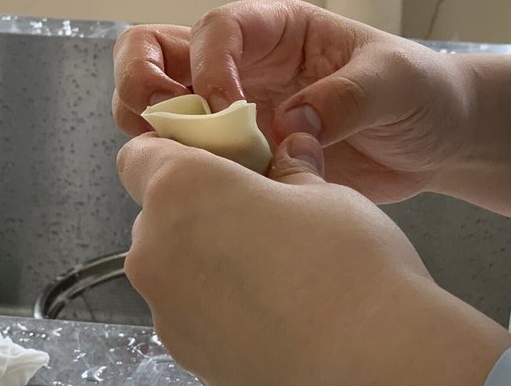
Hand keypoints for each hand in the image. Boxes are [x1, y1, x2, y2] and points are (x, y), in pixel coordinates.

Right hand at [113, 0, 472, 202]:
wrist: (438, 143)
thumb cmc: (422, 92)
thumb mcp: (395, 82)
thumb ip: (345, 97)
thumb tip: (291, 124)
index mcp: (281, 30)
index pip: (218, 28)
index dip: (209, 62)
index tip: (227, 105)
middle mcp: (250, 67)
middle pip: (160, 54)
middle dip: (143, 82)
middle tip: (162, 121)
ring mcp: (243, 114)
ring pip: (164, 109)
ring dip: (155, 132)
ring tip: (178, 161)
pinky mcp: (250, 159)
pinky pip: (199, 163)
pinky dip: (191, 176)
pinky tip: (216, 194)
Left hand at [116, 132, 510, 384]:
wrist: (370, 361)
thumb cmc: (350, 270)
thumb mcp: (327, 195)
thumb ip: (291, 172)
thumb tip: (289, 158)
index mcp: (183, 192)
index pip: (141, 153)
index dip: (177, 150)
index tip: (218, 157)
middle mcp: (158, 250)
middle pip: (161, 212)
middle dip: (202, 206)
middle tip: (260, 211)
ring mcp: (168, 310)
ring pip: (177, 263)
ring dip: (211, 256)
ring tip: (275, 267)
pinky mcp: (187, 353)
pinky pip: (192, 309)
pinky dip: (220, 301)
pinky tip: (274, 306)